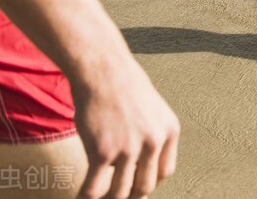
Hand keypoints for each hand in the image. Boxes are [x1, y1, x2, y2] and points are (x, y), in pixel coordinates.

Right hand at [73, 58, 179, 198]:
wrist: (102, 70)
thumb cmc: (123, 87)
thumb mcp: (152, 110)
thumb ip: (151, 135)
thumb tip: (141, 163)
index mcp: (169, 131)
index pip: (164, 172)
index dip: (149, 182)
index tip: (135, 186)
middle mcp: (154, 141)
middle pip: (144, 186)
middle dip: (130, 195)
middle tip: (117, 196)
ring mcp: (129, 148)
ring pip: (120, 192)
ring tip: (99, 197)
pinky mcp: (103, 151)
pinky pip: (94, 188)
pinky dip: (86, 198)